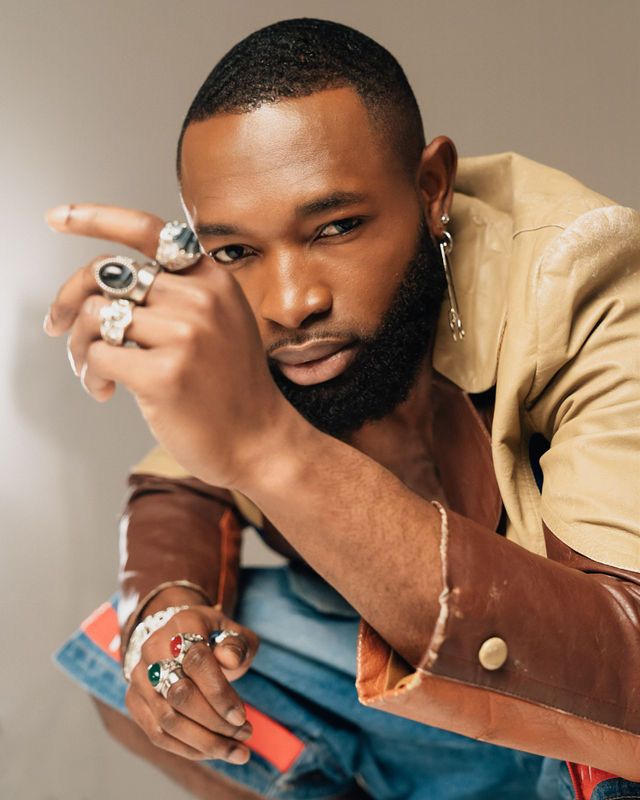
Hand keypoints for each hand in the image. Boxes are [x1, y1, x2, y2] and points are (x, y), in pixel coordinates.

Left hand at [44, 204, 296, 487]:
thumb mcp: (222, 322)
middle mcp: (201, 299)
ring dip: (80, 345)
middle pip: (106, 273)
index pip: (147, 230)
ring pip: (96, 315)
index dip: (95, 218)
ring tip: (93, 370)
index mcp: (213, 280)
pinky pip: (98, 357)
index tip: (58, 218)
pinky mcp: (165, 374)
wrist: (259, 439)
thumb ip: (178, 295)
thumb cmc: (231, 386)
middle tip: (57, 323)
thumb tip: (101, 286)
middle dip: (70, 299)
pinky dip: (91, 374)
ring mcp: (186, 335)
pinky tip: (106, 392)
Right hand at [127, 603, 259, 762]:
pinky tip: (214, 751)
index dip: (220, 693)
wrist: (178, 637)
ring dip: (205, 742)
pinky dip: (188, 748)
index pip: (197, 661)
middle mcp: (154, 650)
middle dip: (215, 722)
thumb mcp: (232, 632)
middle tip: (246, 734)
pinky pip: (158, 734)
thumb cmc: (213, 638)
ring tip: (237, 751)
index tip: (242, 716)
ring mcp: (140, 677)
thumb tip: (229, 659)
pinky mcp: (135, 701)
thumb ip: (236, 643)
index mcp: (182, 626)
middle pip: (179, 695)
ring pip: (168, 720)